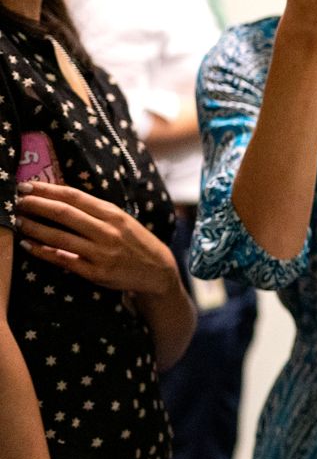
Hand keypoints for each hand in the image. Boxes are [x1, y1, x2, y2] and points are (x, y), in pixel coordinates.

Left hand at [15, 181, 179, 295]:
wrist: (157, 271)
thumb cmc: (134, 242)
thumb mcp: (121, 220)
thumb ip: (95, 210)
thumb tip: (59, 197)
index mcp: (113, 214)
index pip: (74, 197)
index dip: (47, 190)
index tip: (26, 186)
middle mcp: (107, 231)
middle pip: (64, 214)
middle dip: (36, 205)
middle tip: (15, 201)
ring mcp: (102, 253)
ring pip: (60, 237)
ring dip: (34, 228)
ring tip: (17, 221)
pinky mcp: (97, 273)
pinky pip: (64, 260)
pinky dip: (43, 252)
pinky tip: (28, 245)